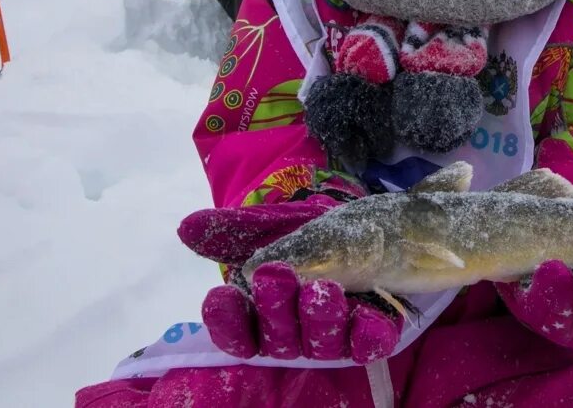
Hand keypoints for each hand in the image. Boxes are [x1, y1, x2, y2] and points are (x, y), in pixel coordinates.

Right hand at [178, 200, 400, 361]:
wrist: (385, 228)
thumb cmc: (322, 233)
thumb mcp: (282, 225)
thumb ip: (238, 230)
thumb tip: (187, 228)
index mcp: (265, 310)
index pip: (236, 330)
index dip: (226, 320)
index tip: (221, 295)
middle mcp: (295, 330)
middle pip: (276, 337)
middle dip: (273, 308)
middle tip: (274, 275)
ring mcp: (334, 336)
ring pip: (319, 344)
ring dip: (318, 319)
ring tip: (324, 290)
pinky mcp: (372, 335)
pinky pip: (368, 346)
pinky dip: (367, 335)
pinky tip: (370, 317)